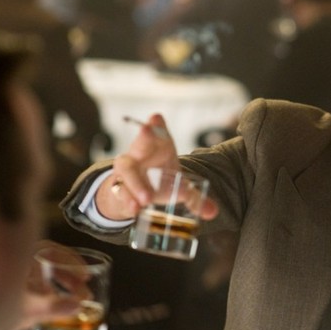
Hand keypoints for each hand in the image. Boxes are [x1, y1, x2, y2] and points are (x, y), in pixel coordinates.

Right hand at [95, 113, 217, 220]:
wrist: (136, 195)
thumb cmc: (160, 181)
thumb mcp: (179, 188)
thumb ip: (196, 198)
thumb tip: (212, 212)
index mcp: (159, 149)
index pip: (158, 132)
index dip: (157, 125)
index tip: (156, 117)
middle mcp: (141, 154)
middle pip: (140, 142)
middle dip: (144, 135)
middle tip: (146, 129)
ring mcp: (128, 170)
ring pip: (127, 170)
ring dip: (136, 182)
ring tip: (147, 198)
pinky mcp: (119, 186)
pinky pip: (121, 191)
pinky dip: (128, 200)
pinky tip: (134, 209)